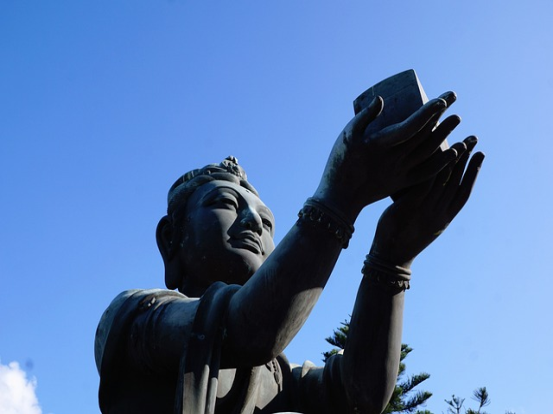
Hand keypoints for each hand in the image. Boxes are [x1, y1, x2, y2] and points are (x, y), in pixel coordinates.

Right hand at [314, 92, 460, 221]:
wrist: (340, 196)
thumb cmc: (340, 162)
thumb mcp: (346, 136)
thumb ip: (363, 117)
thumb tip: (381, 98)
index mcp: (380, 144)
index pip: (410, 126)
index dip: (428, 112)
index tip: (442, 100)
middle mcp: (394, 158)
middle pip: (424, 137)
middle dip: (442, 119)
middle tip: (454, 102)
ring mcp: (399, 172)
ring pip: (429, 153)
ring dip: (446, 137)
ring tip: (457, 122)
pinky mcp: (401, 182)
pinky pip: (426, 173)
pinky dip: (442, 163)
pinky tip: (454, 153)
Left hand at [369, 137, 484, 267]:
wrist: (389, 257)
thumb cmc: (400, 240)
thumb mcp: (420, 224)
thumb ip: (428, 207)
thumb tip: (428, 190)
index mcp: (444, 218)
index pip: (463, 191)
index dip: (473, 172)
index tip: (480, 155)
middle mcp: (439, 213)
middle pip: (457, 181)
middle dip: (467, 159)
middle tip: (474, 138)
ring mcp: (426, 210)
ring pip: (445, 181)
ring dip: (454, 160)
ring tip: (461, 141)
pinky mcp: (410, 207)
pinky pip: (424, 185)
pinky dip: (432, 170)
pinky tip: (436, 155)